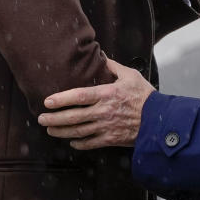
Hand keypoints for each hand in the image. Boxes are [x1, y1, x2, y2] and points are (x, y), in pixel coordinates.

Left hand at [38, 58, 154, 148]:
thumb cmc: (145, 96)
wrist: (159, 121)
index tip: (47, 101)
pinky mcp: (111, 139)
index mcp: (107, 94)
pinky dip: (78, 143)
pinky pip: (90, 143)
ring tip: (50, 130)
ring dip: (61, 131)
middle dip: (54, 119)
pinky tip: (71, 141)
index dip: (60, 99)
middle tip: (41, 118)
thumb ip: (114, 67)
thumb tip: (102, 56)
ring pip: (78, 132)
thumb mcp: (131, 76)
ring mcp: (106, 128)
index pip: (78, 96)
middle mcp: (103, 112)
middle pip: (73, 117)